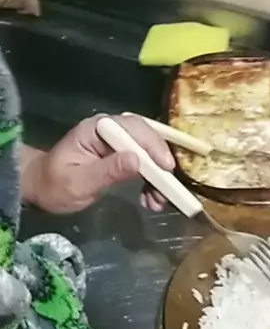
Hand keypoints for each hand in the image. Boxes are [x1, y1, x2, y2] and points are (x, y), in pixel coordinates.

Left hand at [21, 113, 173, 213]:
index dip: (152, 145)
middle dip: (159, 161)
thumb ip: (108, 171)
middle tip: (168, 187)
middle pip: (145, 136)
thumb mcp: (79, 182)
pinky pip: (143, 162)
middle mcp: (110, 129)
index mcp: (97, 129)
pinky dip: (151, 179)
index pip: (132, 128)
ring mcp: (116, 141)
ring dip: (157, 174)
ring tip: (158, 200)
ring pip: (147, 150)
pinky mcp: (121, 154)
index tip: (166, 167)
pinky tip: (150, 198)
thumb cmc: (54, 185)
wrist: (42, 189)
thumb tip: (137, 160)